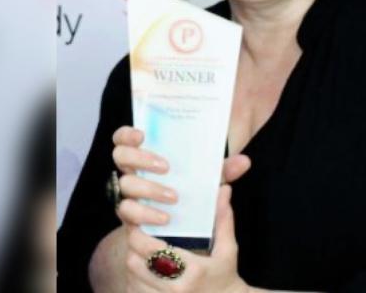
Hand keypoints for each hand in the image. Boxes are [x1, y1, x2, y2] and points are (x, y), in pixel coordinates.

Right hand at [111, 126, 250, 229]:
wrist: (175, 232)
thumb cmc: (189, 193)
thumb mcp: (206, 179)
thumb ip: (222, 170)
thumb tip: (245, 162)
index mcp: (146, 155)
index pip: (124, 137)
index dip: (127, 133)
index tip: (143, 134)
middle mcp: (133, 171)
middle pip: (120, 156)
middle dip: (141, 159)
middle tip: (166, 166)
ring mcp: (128, 194)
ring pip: (125, 186)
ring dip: (149, 189)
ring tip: (174, 198)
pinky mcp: (129, 217)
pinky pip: (128, 213)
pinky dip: (146, 214)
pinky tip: (165, 219)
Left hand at [125, 184, 249, 292]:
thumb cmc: (225, 277)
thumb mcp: (228, 249)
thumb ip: (223, 219)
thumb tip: (224, 188)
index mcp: (191, 271)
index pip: (151, 250)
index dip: (139, 234)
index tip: (139, 222)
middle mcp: (175, 289)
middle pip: (135, 263)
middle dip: (133, 246)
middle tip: (137, 232)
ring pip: (131, 279)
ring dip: (132, 262)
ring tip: (139, 249)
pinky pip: (133, 292)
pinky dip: (134, 280)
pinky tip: (143, 270)